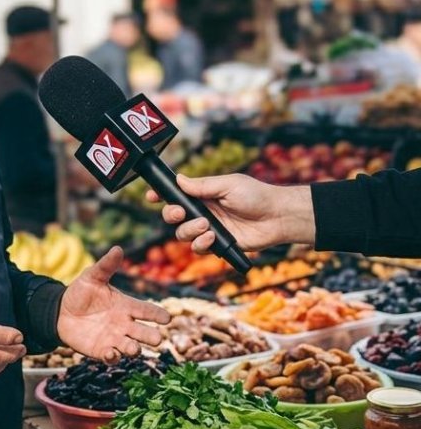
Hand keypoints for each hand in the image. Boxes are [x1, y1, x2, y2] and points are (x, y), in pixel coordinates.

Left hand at [57, 246, 169, 364]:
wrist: (61, 311)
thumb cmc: (81, 292)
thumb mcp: (92, 276)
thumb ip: (106, 266)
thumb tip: (118, 248)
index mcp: (126, 305)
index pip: (147, 310)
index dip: (158, 314)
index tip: (167, 318)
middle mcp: (124, 324)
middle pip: (144, 333)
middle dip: (152, 337)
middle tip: (157, 339)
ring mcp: (114, 339)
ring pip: (131, 347)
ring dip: (134, 349)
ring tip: (134, 348)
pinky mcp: (102, 350)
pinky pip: (112, 357)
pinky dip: (113, 356)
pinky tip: (110, 353)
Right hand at [146, 173, 314, 252]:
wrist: (277, 217)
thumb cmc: (256, 195)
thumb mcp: (228, 184)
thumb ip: (202, 185)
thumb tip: (179, 179)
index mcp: (202, 194)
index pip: (176, 194)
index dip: (161, 196)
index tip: (151, 196)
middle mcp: (202, 211)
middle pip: (173, 216)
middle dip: (171, 215)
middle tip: (180, 213)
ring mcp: (208, 229)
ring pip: (182, 234)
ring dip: (189, 230)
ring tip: (205, 226)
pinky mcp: (217, 244)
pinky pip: (197, 248)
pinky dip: (201, 244)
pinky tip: (212, 238)